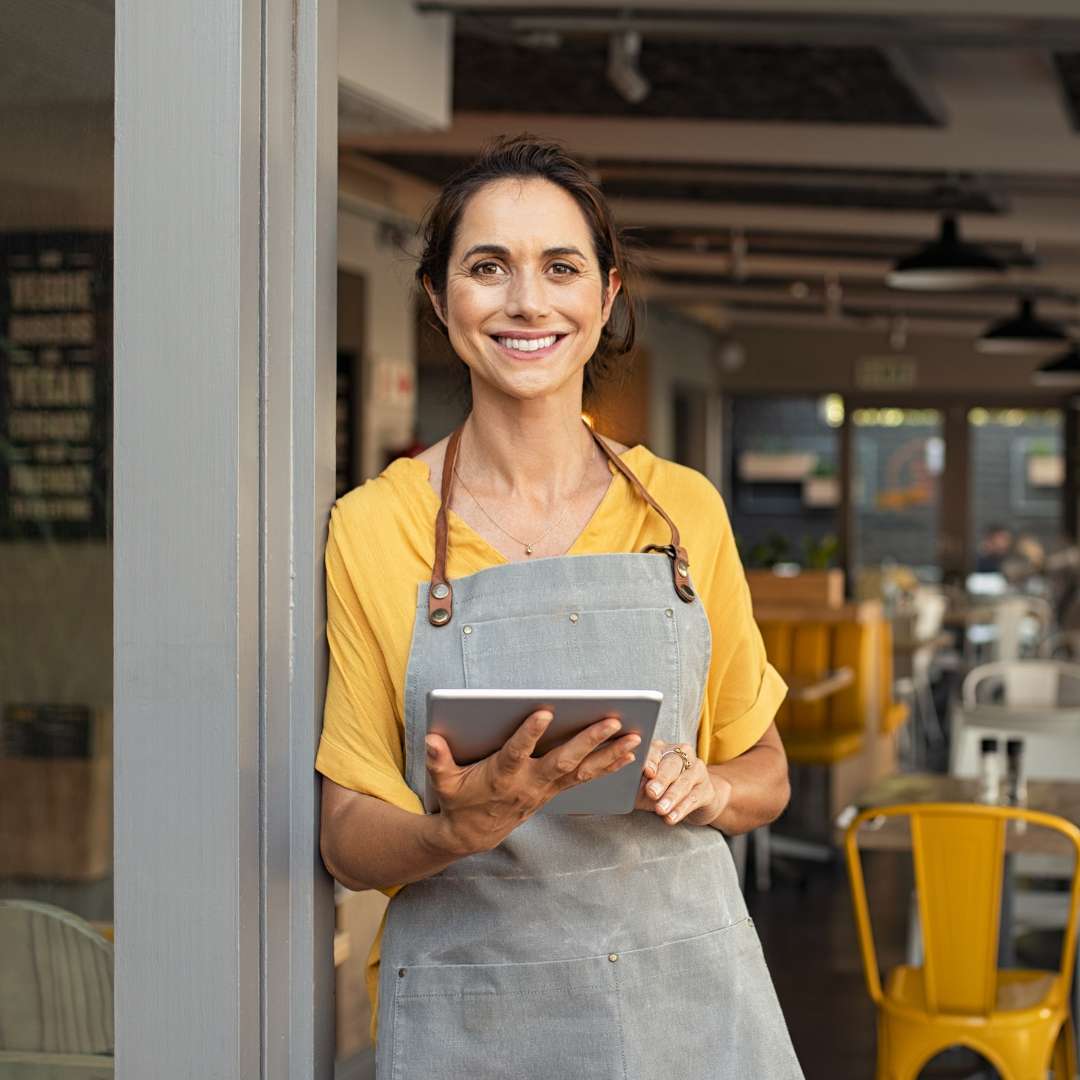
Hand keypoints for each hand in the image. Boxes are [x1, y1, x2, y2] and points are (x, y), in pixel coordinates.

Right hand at [424, 709, 640, 855]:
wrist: (473, 835)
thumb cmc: (458, 800)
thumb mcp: (443, 781)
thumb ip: (438, 760)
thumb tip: (432, 739)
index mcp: (502, 775)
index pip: (517, 752)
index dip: (530, 733)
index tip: (544, 711)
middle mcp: (530, 783)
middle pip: (563, 760)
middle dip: (589, 740)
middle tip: (612, 721)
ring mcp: (546, 789)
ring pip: (582, 770)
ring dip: (609, 754)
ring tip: (634, 737)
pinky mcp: (555, 791)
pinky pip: (586, 778)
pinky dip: (608, 766)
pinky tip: (629, 753)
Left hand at [636, 740, 730, 826]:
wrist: (692, 800)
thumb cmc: (660, 789)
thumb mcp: (644, 784)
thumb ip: (635, 781)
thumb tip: (622, 785)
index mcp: (662, 748)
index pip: (655, 751)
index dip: (651, 760)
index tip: (646, 772)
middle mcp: (682, 754)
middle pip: (672, 764)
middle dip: (661, 779)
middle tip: (651, 792)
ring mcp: (697, 770)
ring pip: (684, 782)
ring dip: (671, 797)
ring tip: (660, 810)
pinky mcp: (707, 789)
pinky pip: (693, 798)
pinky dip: (681, 809)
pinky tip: (671, 818)